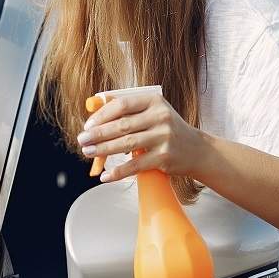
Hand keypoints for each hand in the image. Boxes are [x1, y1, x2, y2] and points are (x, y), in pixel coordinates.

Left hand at [76, 90, 207, 182]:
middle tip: (82, 140)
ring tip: (88, 152)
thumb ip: (128, 111)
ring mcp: (163, 137)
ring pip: (126, 144)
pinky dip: (118, 172)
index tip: (87, 125)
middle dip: (98, 134)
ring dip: (103, 150)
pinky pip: (135, 165)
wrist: (196, 150)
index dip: (101, 115)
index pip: (122, 104)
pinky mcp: (164, 157)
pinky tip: (105, 176)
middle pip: (121, 125)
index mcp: (154, 101)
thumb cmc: (167, 129)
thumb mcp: (152, 112)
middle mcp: (160, 117)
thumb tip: (94, 110)